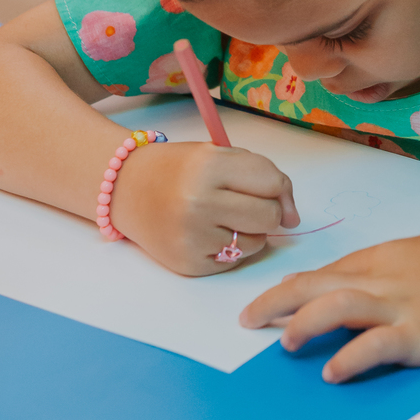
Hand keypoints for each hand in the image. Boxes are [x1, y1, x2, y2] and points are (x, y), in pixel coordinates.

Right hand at [111, 141, 299, 276]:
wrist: (127, 188)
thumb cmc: (180, 169)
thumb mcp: (219, 155)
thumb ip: (262, 176)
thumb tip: (293, 219)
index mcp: (210, 166)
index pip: (273, 184)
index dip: (280, 189)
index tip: (272, 192)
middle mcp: (199, 202)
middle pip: (269, 217)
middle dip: (267, 211)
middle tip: (245, 204)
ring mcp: (192, 237)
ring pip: (256, 243)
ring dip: (248, 232)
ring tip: (222, 217)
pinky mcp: (188, 263)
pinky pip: (234, 261)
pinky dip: (230, 249)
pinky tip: (207, 232)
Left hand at [240, 227, 419, 381]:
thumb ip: (387, 274)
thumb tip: (356, 290)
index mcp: (382, 260)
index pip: (322, 273)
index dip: (287, 289)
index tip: (261, 306)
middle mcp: (384, 278)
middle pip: (315, 283)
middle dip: (275, 301)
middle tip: (246, 322)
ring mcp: (402, 306)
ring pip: (336, 305)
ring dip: (303, 323)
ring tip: (284, 343)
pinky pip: (376, 344)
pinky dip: (348, 357)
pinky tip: (333, 371)